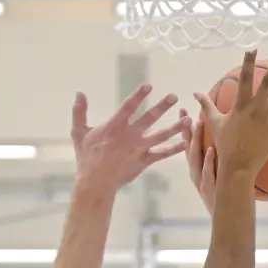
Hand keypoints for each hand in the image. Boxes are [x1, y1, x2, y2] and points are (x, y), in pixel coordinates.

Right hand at [72, 85, 190, 192]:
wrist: (96, 182)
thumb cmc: (87, 157)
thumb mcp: (79, 132)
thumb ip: (80, 111)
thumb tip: (79, 93)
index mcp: (115, 125)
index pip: (129, 105)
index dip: (139, 95)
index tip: (149, 86)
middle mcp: (130, 134)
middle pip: (150, 117)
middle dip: (163, 106)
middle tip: (174, 96)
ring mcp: (139, 147)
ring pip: (161, 135)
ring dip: (175, 127)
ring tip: (188, 119)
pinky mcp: (144, 160)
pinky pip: (163, 154)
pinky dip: (174, 149)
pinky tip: (185, 143)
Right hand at [185, 116, 217, 214]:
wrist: (226, 220)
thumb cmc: (224, 199)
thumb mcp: (218, 178)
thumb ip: (218, 162)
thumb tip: (223, 143)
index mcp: (196, 171)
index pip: (188, 146)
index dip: (185, 130)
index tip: (183, 111)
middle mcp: (196, 175)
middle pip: (188, 150)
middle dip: (185, 131)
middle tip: (184, 113)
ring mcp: (201, 183)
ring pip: (195, 160)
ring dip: (195, 142)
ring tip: (197, 124)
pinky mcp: (209, 191)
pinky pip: (207, 174)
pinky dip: (208, 163)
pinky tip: (211, 150)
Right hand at [195, 48, 267, 176]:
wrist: (236, 166)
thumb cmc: (225, 145)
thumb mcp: (214, 123)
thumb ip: (206, 106)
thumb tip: (194, 93)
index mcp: (240, 104)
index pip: (243, 78)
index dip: (247, 62)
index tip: (253, 47)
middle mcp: (255, 108)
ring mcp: (267, 119)